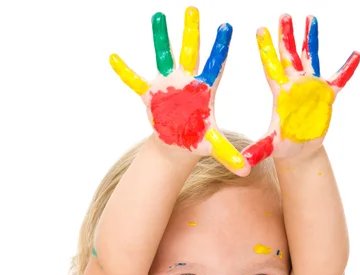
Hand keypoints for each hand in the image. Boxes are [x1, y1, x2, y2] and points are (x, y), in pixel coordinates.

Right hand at [109, 7, 249, 175]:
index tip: (227, 27)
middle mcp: (186, 82)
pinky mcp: (150, 95)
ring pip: (163, 57)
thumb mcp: (213, 146)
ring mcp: (167, 85)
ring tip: (159, 16)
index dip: (220, 48)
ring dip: (161, 38)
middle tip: (193, 9)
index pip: (215, 65)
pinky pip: (135, 81)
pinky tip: (113, 58)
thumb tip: (246, 172)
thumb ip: (229, 156)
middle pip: (189, 53)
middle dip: (191, 32)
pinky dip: (124, 72)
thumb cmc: (197, 140)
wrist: (177, 144)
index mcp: (204, 90)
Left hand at [243, 15, 359, 164]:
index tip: (260, 30)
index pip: (272, 67)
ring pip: (310, 58)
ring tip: (310, 18)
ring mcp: (310, 88)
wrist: (300, 152)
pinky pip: (339, 79)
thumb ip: (259, 150)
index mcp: (281, 93)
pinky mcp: (326, 95)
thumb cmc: (284, 148)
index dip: (266, 50)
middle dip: (286, 36)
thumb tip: (243, 162)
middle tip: (283, 15)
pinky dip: (347, 68)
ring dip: (310, 39)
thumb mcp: (272, 147)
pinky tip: (355, 55)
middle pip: (289, 56)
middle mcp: (295, 85)